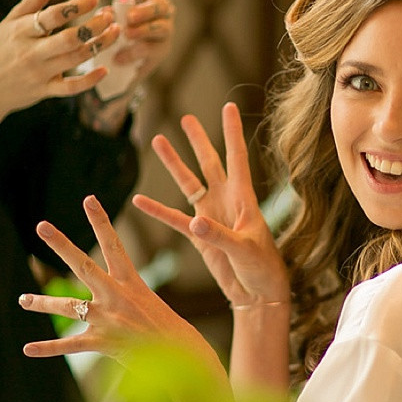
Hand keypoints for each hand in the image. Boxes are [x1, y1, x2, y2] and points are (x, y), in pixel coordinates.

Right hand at [0, 0, 120, 126]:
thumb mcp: (11, 21)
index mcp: (22, 31)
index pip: (53, 16)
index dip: (76, 6)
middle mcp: (31, 52)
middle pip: (69, 38)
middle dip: (93, 26)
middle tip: (109, 16)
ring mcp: (39, 73)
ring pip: (75, 59)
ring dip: (99, 45)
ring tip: (115, 32)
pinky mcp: (45, 91)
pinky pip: (70, 88)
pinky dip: (89, 80)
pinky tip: (105, 69)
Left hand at [19, 195, 225, 378]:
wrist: (180, 354)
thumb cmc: (167, 327)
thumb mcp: (148, 301)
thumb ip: (124, 296)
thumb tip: (107, 297)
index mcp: (130, 282)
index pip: (114, 245)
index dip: (101, 221)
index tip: (89, 199)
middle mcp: (115, 296)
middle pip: (83, 265)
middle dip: (61, 244)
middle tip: (42, 226)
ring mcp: (106, 318)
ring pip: (67, 306)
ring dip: (42, 303)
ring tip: (22, 300)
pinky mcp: (101, 341)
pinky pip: (68, 344)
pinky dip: (46, 348)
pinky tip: (27, 349)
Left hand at [112, 0, 174, 82]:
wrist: (125, 63)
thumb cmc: (121, 31)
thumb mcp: (115, 20)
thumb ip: (113, 15)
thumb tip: (106, 12)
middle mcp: (164, 13)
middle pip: (161, 6)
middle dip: (146, 10)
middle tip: (130, 17)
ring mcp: (166, 32)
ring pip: (162, 27)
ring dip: (144, 30)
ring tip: (127, 35)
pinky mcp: (162, 51)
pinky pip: (152, 49)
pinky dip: (134, 52)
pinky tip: (120, 57)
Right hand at [133, 102, 289, 307]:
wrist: (258, 295)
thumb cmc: (262, 269)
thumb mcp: (244, 250)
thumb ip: (219, 236)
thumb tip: (194, 222)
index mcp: (244, 198)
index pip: (237, 157)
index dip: (232, 132)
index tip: (228, 106)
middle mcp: (226, 201)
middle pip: (210, 162)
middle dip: (199, 140)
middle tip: (187, 117)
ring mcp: (211, 216)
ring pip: (189, 184)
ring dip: (175, 164)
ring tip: (159, 140)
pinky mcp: (199, 236)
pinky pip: (174, 219)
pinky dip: (158, 211)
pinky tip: (139, 201)